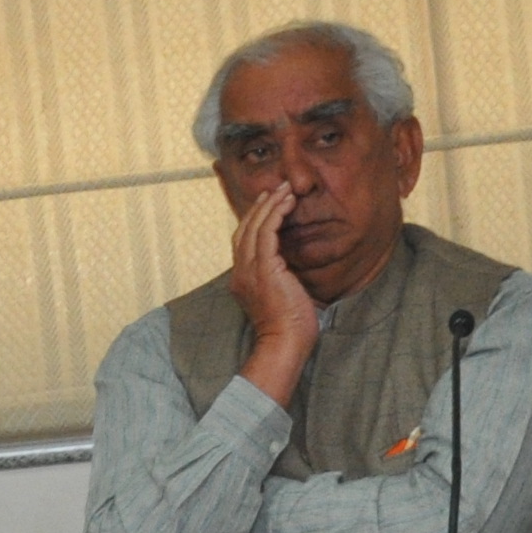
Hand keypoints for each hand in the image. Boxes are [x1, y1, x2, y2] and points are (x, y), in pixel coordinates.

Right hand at [227, 181, 323, 402]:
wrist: (284, 343)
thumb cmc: (289, 327)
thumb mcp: (280, 297)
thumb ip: (278, 278)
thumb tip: (290, 266)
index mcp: (242, 279)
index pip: (243, 241)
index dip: (254, 220)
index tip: (269, 204)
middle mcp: (240, 272)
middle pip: (244, 229)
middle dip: (260, 206)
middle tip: (275, 188)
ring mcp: (249, 270)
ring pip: (254, 226)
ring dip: (270, 205)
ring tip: (284, 190)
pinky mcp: (263, 268)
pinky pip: (266, 232)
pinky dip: (276, 214)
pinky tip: (287, 203)